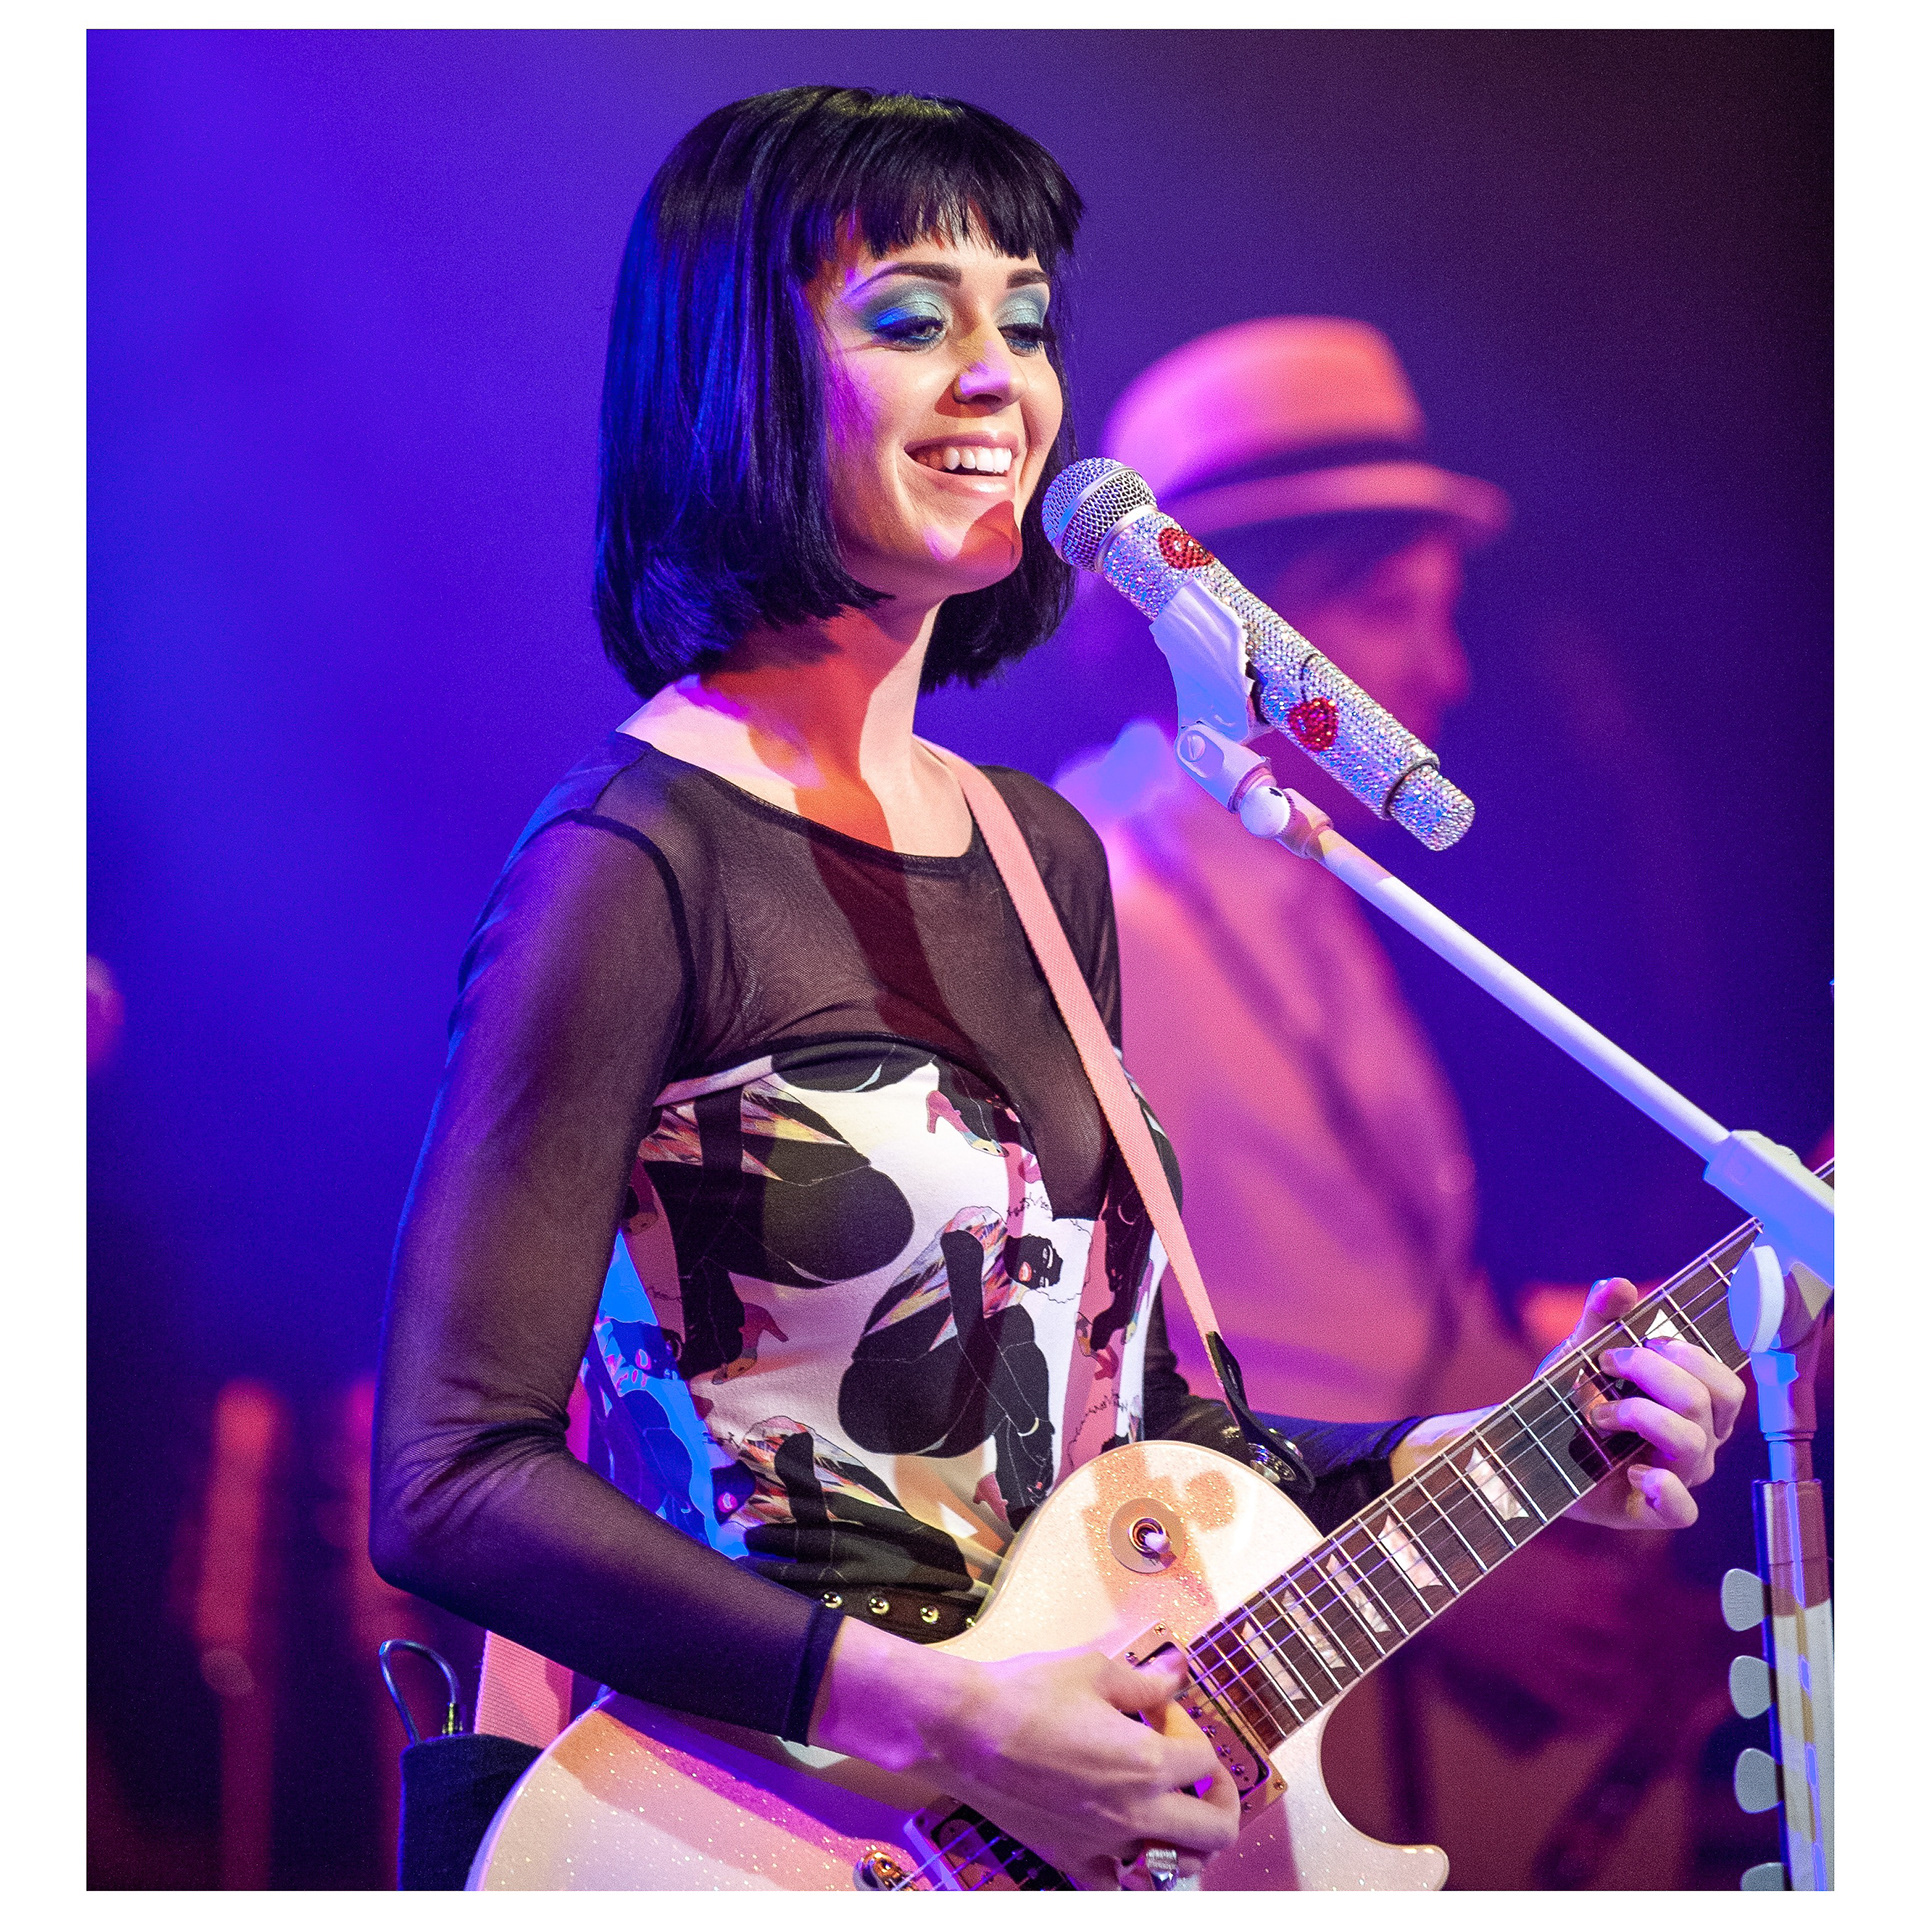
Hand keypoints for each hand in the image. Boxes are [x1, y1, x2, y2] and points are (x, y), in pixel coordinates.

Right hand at [808, 1624, 1238, 1886]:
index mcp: (1147, 1764)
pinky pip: (1116, 1884)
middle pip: (1215, 1829)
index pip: (1205, 1757)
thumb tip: (1178, 1670)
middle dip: (1218, 1795)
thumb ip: (1144, 1680)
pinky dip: (1129, 1868)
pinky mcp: (1070, 1859)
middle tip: (1196, 1770)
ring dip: (1183, 1837)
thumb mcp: (1092, 1670)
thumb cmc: (1025, 1694)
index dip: (1188, 1726)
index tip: (1160, 1709)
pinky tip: (1120, 1838)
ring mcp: (1104, 1845)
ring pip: (1176, 1868)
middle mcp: (1135, 1814)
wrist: (963, 1732)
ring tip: (1168, 1806)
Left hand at [1548, 1277, 1745, 1529]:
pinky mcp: (1651, 1511)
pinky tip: (1633, 1469)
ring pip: (1691, 1444)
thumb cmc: (1569, 1396)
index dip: (1686, 1355)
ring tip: (1597, 1415)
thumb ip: (1601, 1318)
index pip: (1725, 1383)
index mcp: (1695, 1407)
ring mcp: (1678, 1478)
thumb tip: (1618, 1286)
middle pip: (1708, 1403)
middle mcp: (1697, 1443)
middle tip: (1606, 1363)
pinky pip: (1682, 1510)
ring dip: (1640, 1415)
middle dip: (1653, 1372)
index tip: (1638, 1341)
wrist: (1526, 1445)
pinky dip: (1663, 1486)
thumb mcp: (1581, 1351)